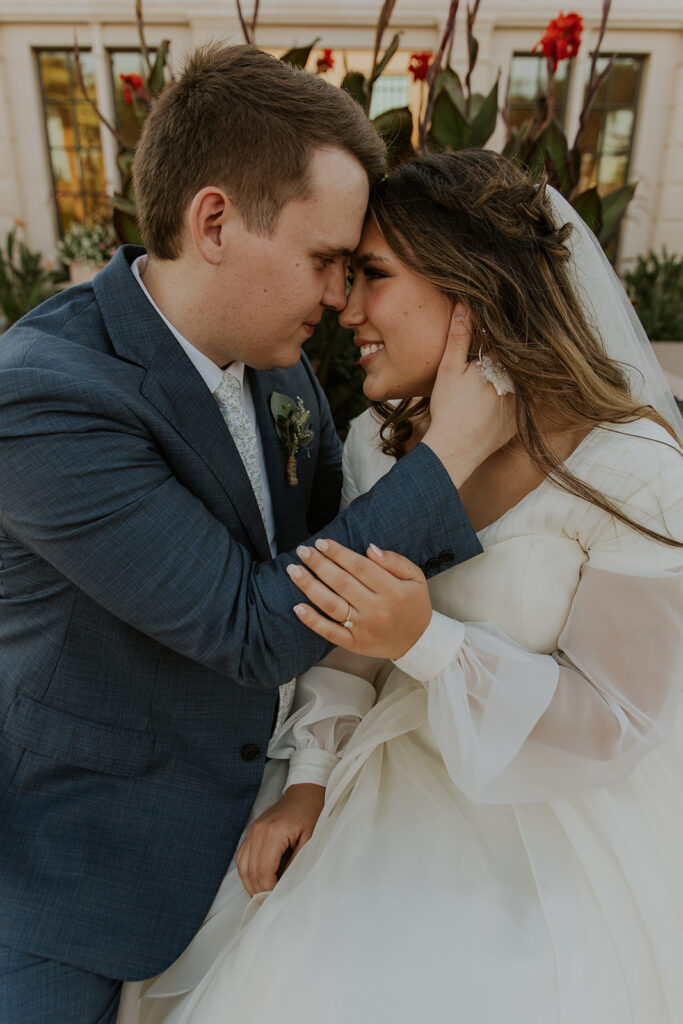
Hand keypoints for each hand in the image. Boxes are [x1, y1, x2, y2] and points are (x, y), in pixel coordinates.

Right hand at [236, 783, 324, 896]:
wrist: (305, 793)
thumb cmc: (311, 814)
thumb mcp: (311, 840)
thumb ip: (297, 864)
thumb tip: (285, 888)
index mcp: (272, 833)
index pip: (263, 872)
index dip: (269, 890)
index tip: (280, 900)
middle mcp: (257, 832)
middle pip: (250, 872)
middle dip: (260, 891)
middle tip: (273, 903)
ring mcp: (251, 831)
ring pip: (242, 868)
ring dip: (252, 885)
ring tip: (266, 895)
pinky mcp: (251, 833)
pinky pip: (242, 858)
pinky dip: (248, 873)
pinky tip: (260, 881)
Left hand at [287, 539, 431, 658]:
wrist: (417, 641)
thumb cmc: (414, 605)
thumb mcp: (416, 577)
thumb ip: (394, 561)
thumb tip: (370, 549)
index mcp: (392, 591)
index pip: (359, 567)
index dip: (338, 553)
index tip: (322, 542)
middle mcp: (376, 609)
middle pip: (341, 582)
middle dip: (319, 564)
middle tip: (303, 551)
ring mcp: (363, 628)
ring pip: (331, 605)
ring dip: (309, 586)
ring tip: (294, 570)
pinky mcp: (354, 643)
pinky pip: (329, 631)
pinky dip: (312, 620)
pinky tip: (297, 607)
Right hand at [424, 304, 515, 486]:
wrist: (455, 449)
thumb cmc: (449, 409)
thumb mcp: (449, 369)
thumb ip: (459, 336)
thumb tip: (464, 304)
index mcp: (498, 365)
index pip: (504, 341)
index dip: (499, 335)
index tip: (498, 327)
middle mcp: (515, 381)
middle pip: (515, 361)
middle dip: (510, 356)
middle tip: (494, 365)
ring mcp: (521, 402)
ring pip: (523, 381)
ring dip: (519, 375)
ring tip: (504, 378)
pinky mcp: (521, 420)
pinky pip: (527, 404)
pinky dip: (523, 398)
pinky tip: (505, 401)